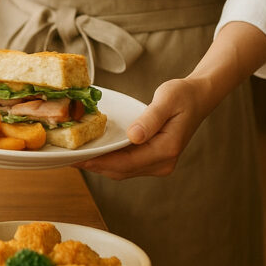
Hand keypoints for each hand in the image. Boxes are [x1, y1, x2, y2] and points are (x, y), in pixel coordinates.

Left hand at [74, 77, 212, 179]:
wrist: (198, 97)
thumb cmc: (183, 95)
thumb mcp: (167, 100)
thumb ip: (150, 118)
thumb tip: (133, 136)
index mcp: (166, 150)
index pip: (126, 162)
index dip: (100, 161)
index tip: (77, 159)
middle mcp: (163, 163)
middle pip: (121, 170)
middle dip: (94, 165)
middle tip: (67, 159)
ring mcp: (159, 164)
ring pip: (122, 170)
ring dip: (99, 165)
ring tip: (75, 157)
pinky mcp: (154, 160)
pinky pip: (127, 165)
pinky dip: (109, 161)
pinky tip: (94, 153)